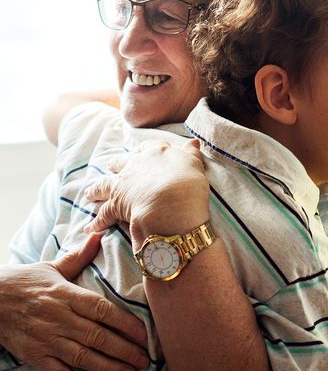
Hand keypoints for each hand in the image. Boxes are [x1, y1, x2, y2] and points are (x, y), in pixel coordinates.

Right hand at [0, 234, 148, 370]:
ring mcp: (47, 340)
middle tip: (144, 359)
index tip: (143, 333)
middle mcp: (59, 318)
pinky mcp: (35, 356)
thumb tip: (97, 235)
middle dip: (123, 349)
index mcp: (66, 295)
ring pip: (82, 357)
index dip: (124, 322)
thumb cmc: (25, 282)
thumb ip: (78, 257)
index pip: (101, 309)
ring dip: (108, 367)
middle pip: (96, 336)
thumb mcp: (52, 267)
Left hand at [84, 138, 209, 244]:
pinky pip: (103, 214)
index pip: (146, 148)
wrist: (172, 205)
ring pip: (104, 184)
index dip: (142, 152)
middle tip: (112, 167)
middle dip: (116, 165)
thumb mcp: (194, 164)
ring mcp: (123, 184)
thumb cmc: (187, 184)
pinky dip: (97, 222)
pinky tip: (91, 227)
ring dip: (96, 190)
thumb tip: (193, 142)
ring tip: (89, 194)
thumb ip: (191, 153)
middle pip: (121, 162)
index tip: (140, 153)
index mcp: (156, 153)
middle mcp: (136, 165)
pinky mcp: (116, 204)